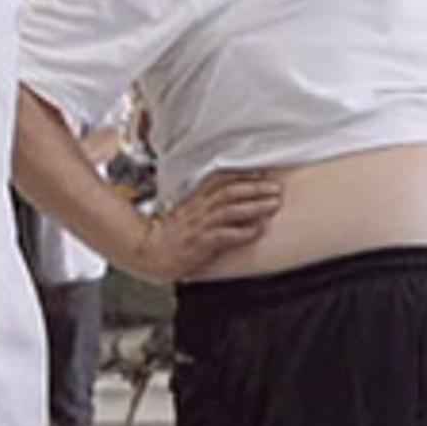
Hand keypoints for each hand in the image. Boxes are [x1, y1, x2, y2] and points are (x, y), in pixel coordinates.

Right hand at [134, 171, 284, 282]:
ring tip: (273, 205)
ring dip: (255, 206)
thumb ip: (207, 205)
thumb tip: (231, 201)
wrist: (150, 252)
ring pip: (230, 210)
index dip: (242, 175)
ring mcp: (200, 226)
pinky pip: (224, 235)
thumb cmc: (171, 236)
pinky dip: (243, 232)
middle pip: (230, 191)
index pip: (220, 180)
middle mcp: (199, 209)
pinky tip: (257, 230)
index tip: (262, 174)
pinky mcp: (201, 243)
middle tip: (276, 189)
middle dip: (256, 188)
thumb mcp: (188, 213)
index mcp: (196, 200)